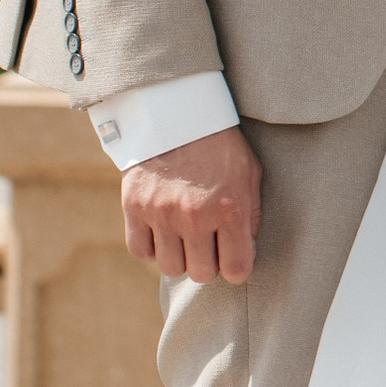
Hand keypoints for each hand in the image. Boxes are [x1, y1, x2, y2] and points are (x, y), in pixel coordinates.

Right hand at [121, 126, 260, 280]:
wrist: (178, 112)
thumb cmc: (220, 145)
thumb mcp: (249, 174)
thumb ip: (251, 215)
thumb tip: (244, 251)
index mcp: (230, 208)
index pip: (236, 270)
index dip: (236, 268)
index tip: (233, 257)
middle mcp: (195, 215)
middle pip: (201, 274)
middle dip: (208, 263)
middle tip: (208, 243)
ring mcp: (162, 213)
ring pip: (171, 268)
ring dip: (180, 257)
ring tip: (184, 236)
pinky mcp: (135, 207)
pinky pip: (141, 252)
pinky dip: (152, 247)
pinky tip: (162, 231)